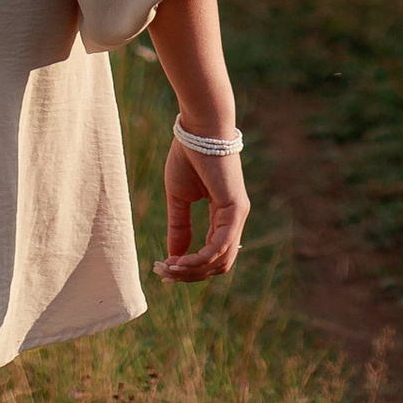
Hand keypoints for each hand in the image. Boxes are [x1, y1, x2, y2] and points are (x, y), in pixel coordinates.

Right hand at [157, 132, 247, 283]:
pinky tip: (181, 261)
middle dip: (190, 274)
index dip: (190, 268)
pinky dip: (201, 258)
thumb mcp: (179, 198)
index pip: (212, 255)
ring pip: (220, 260)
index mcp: (223, 216)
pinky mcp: (235, 209)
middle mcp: (234, 219)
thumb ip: (179, 227)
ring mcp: (237, 215)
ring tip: (169, 268)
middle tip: (164, 272)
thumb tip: (173, 258)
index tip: (165, 270)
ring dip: (193, 270)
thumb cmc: (189, 155)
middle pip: (218, 264)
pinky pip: (221, 245)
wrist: (198, 128)